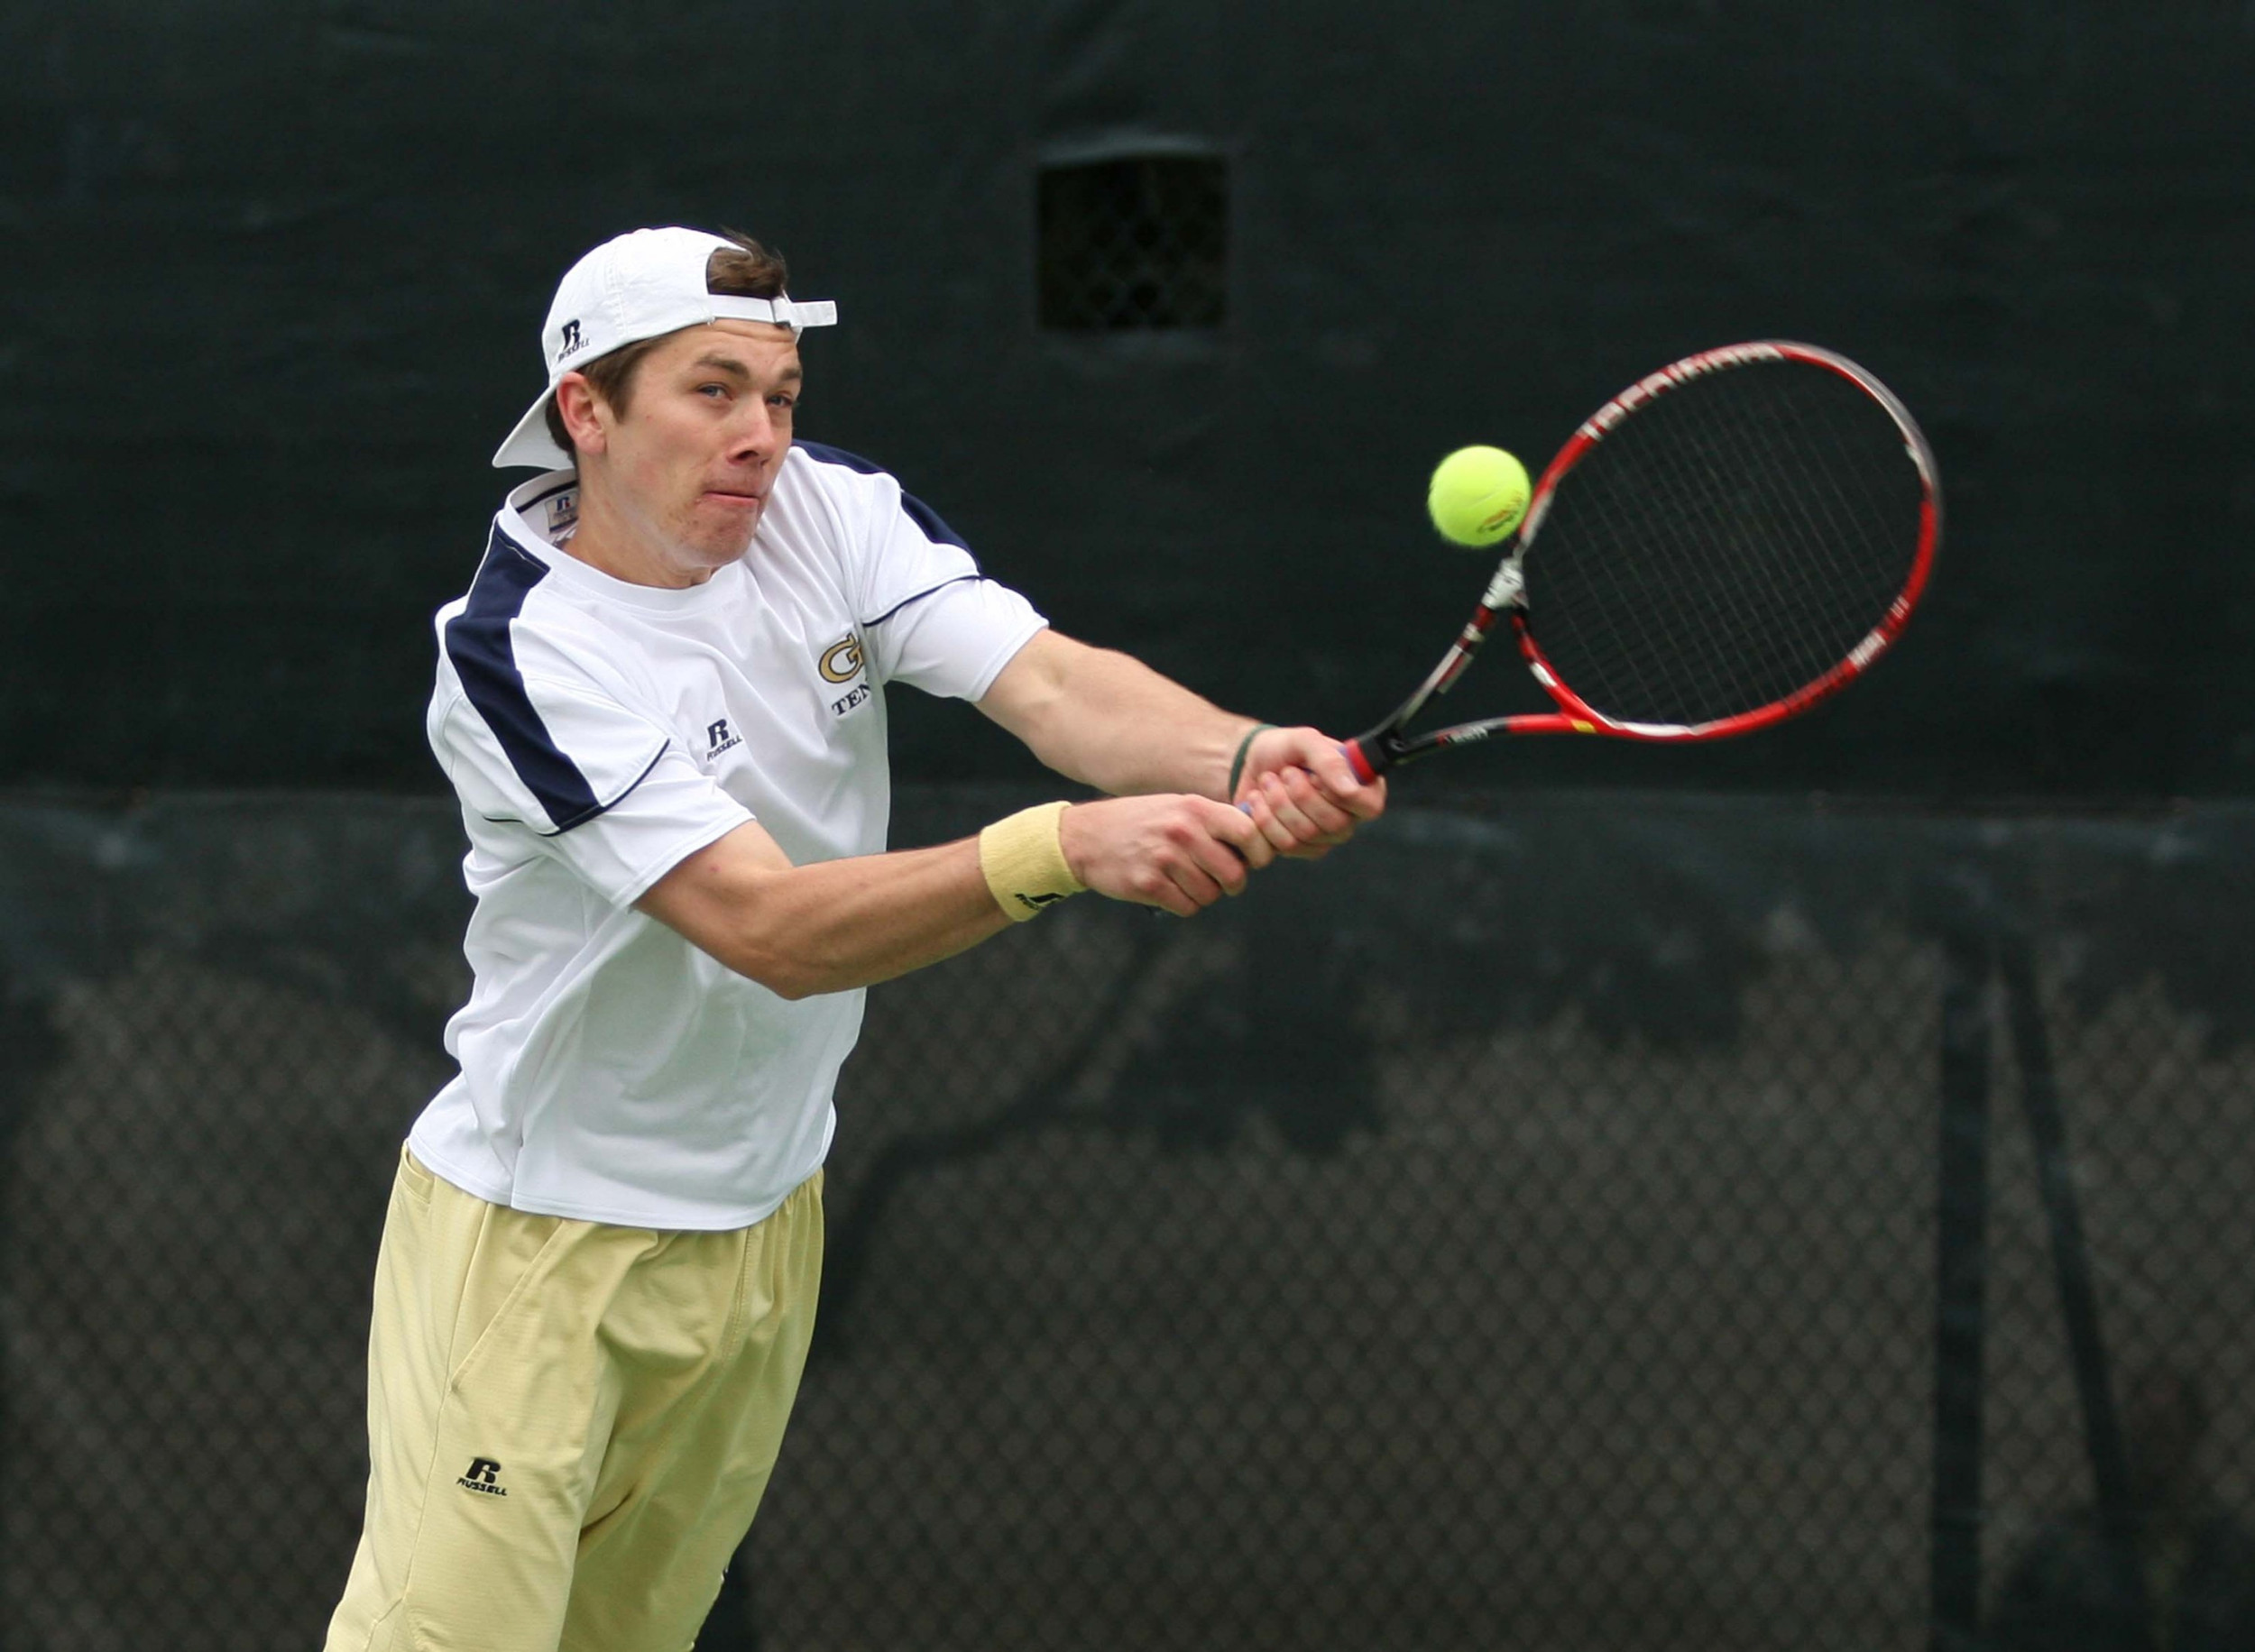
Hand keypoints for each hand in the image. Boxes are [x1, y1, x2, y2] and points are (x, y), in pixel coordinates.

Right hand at [1058, 794, 1275, 916]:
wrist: (1086, 837)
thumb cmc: (1140, 822)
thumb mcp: (1177, 807)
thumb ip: (1214, 821)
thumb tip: (1257, 844)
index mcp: (1194, 808)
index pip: (1247, 832)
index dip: (1258, 852)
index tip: (1252, 861)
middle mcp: (1181, 831)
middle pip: (1233, 873)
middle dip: (1232, 883)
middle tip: (1221, 881)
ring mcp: (1164, 859)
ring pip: (1210, 895)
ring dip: (1204, 895)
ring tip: (1186, 881)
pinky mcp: (1147, 884)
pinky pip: (1187, 907)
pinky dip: (1184, 904)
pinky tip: (1170, 890)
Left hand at [1233, 726, 1387, 858]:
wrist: (1250, 763)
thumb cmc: (1285, 750)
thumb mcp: (1306, 741)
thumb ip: (1330, 761)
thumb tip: (1350, 789)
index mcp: (1361, 789)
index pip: (1370, 807)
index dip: (1341, 794)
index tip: (1315, 777)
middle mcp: (1348, 818)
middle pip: (1335, 824)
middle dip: (1300, 794)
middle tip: (1285, 772)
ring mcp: (1323, 839)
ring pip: (1305, 835)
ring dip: (1278, 803)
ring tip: (1268, 781)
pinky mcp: (1296, 850)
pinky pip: (1283, 846)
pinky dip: (1263, 819)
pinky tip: (1258, 800)